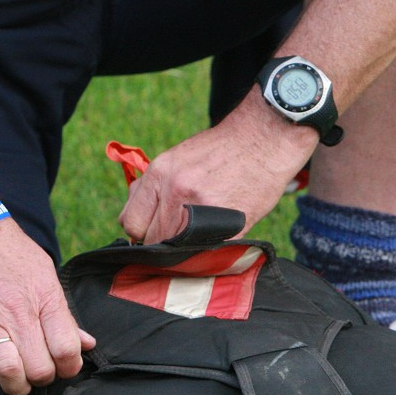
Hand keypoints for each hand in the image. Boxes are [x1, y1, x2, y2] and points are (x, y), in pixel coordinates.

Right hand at [0, 220, 94, 394]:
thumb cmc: (8, 250)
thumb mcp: (45, 273)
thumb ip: (64, 312)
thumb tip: (86, 342)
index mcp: (44, 298)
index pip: (67, 348)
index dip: (71, 366)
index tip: (66, 367)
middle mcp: (17, 313)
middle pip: (40, 367)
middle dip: (44, 378)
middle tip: (41, 373)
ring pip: (8, 371)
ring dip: (18, 387)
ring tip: (20, 383)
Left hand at [119, 96, 319, 242]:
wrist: (264, 140)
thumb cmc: (221, 151)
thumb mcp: (177, 159)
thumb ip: (154, 188)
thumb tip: (136, 217)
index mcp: (160, 173)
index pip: (131, 221)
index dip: (142, 230)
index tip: (153, 230)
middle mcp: (176, 191)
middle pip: (151, 240)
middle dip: (162, 241)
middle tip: (180, 233)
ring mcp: (201, 210)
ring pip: (175, 251)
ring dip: (183, 249)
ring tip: (199, 233)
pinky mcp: (226, 228)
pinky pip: (203, 255)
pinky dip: (206, 252)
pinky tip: (214, 237)